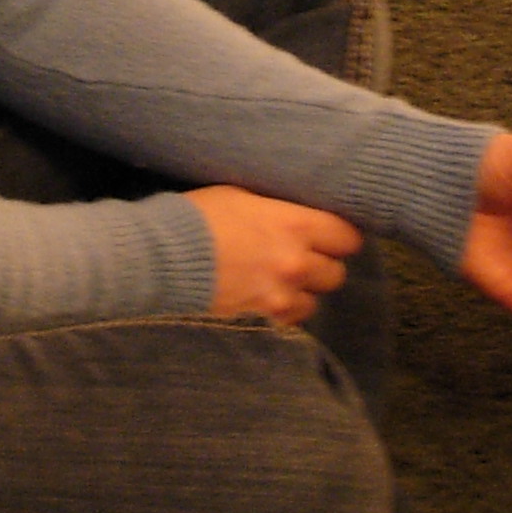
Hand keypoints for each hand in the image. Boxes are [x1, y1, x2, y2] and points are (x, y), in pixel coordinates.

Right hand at [188, 186, 361, 323]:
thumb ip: (279, 207)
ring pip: (319, 297)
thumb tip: (299, 209)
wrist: (164, 256)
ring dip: (308, 287)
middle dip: (325, 261)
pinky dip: (290, 307)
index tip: (331, 232)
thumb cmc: (201, 215)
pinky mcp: (263, 315)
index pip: (347, 237)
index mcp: (295, 225)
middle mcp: (296, 262)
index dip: (341, 234)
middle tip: (308, 253)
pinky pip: (296, 317)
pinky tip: (275, 294)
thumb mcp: (244, 195)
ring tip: (288, 276)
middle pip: (337, 271)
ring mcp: (281, 293)